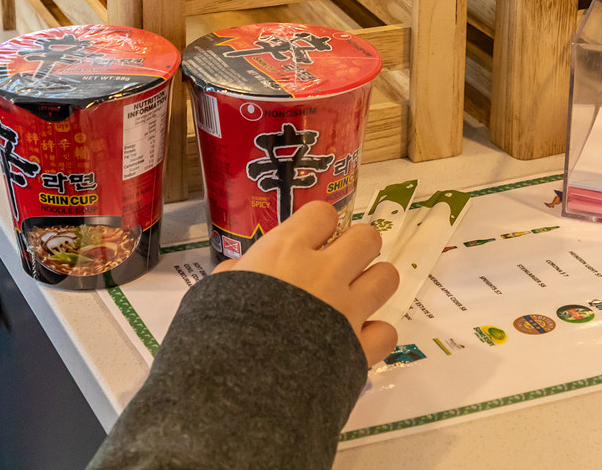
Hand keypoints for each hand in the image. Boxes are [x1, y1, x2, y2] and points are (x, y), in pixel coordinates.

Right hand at [214, 201, 398, 365]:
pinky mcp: (360, 349)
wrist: (238, 388)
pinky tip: (356, 341)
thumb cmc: (217, 334)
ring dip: (373, 284)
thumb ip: (235, 275)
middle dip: (357, 248)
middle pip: (367, 238)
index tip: (311, 238)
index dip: (319, 224)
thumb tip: (240, 269)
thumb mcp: (214, 294)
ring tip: (354, 298)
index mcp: (287, 251)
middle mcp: (325, 272)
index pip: (322, 213)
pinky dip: (374, 336)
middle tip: (341, 265)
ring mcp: (347, 310)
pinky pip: (387, 331)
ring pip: (387, 277)